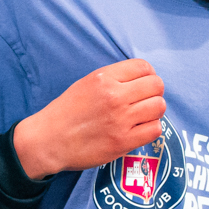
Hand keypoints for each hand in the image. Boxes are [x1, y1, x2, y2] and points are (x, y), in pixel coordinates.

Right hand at [11, 59, 165, 179]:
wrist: (49, 140)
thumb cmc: (66, 112)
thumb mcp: (86, 83)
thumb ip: (113, 79)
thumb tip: (142, 80)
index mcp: (104, 78)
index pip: (144, 67)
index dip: (148, 75)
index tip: (142, 84)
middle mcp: (114, 96)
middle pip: (157, 86)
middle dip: (154, 92)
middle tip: (143, 101)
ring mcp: (120, 120)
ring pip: (159, 107)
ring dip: (153, 111)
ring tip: (141, 116)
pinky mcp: (123, 142)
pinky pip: (155, 129)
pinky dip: (150, 129)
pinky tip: (138, 130)